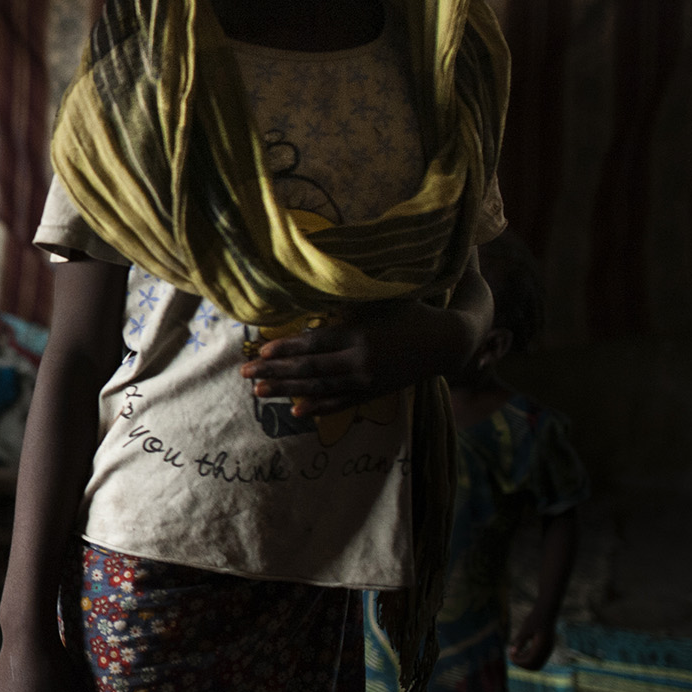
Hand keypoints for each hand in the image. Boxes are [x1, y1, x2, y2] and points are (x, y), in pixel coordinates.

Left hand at [242, 301, 466, 416]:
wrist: (446, 341)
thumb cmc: (410, 310)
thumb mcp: (380, 297)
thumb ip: (348, 297)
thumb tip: (313, 281)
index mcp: (359, 334)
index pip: (315, 343)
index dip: (286, 348)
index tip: (260, 352)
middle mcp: (360, 360)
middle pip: (310, 369)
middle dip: (275, 372)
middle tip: (245, 375)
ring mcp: (366, 380)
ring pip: (320, 388)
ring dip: (287, 390)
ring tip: (258, 393)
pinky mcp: (373, 392)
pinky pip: (341, 403)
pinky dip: (319, 408)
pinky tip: (296, 411)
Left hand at [509, 617, 557, 669]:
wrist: (547, 612)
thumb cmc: (535, 618)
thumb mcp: (526, 628)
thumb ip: (520, 640)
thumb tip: (512, 652)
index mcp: (542, 646)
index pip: (530, 662)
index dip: (519, 662)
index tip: (510, 655)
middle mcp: (547, 651)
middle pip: (534, 666)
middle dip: (522, 664)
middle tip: (512, 656)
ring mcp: (548, 650)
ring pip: (537, 664)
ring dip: (526, 661)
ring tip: (515, 653)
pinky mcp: (547, 648)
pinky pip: (538, 658)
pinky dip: (529, 657)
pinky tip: (521, 650)